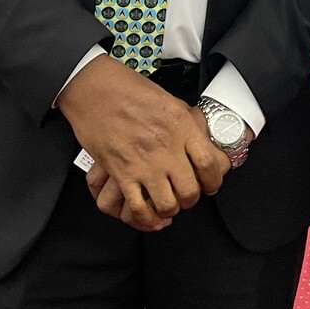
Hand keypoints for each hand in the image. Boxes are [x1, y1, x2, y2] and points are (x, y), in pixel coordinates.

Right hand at [57, 54, 229, 230]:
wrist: (96, 90)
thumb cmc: (130, 90)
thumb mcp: (170, 101)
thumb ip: (186, 124)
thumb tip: (200, 142)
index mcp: (181, 126)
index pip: (209, 163)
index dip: (214, 180)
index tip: (212, 184)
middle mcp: (166, 147)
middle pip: (190, 190)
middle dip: (192, 200)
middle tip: (189, 196)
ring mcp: (144, 163)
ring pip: (167, 204)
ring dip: (170, 210)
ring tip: (169, 205)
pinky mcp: (121, 173)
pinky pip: (137, 207)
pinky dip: (146, 218)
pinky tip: (150, 216)